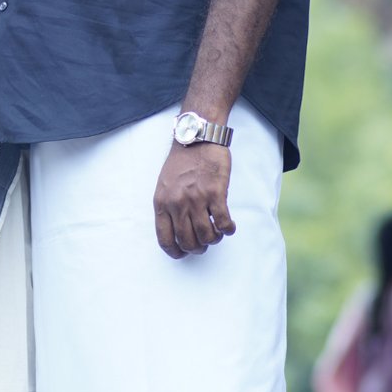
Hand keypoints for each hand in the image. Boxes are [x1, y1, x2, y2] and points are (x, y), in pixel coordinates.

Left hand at [154, 142, 235, 258]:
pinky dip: (228, 229)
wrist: (197, 138)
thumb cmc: (182, 161)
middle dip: (197, 248)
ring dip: (214, 239)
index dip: (175, 252)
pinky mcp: (215, 193)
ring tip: (217, 234)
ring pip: (206, 236)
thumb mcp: (164, 184)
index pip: (165, 239)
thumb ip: (169, 205)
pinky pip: (223, 222)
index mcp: (161, 203)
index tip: (183, 254)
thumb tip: (179, 228)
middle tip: (204, 243)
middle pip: (187, 241)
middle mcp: (177, 204)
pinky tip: (229, 226)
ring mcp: (196, 199)